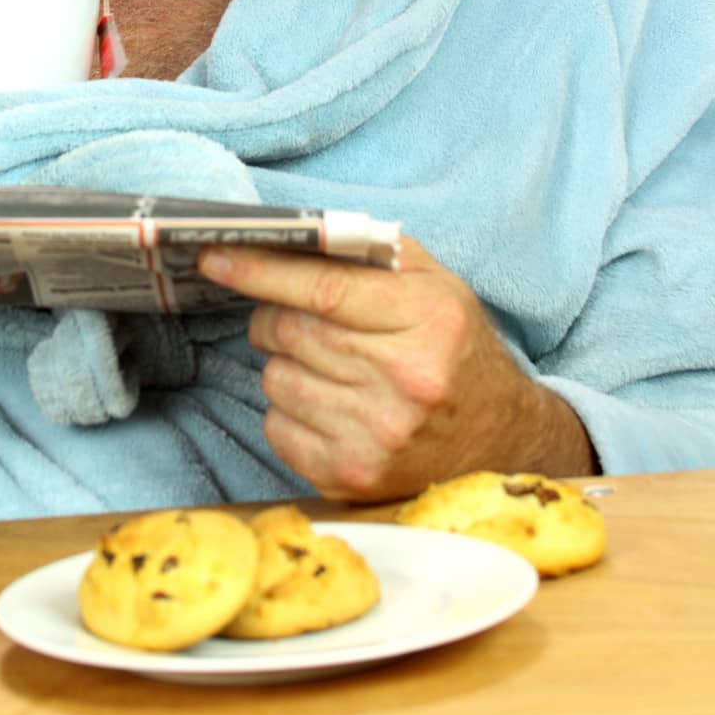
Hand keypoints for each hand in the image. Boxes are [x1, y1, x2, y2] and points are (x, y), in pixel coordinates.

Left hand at [197, 238, 595, 501]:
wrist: (500, 442)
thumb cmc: (457, 349)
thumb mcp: (436, 284)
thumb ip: (370, 252)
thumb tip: (292, 237)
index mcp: (427, 320)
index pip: (322, 289)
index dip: (260, 270)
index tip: (214, 254)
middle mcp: (405, 380)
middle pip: (291, 332)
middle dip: (272, 315)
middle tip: (286, 312)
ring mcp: (378, 437)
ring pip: (276, 379)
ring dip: (282, 363)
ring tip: (322, 362)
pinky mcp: (353, 477)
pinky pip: (277, 428)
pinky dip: (287, 409)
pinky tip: (325, 403)